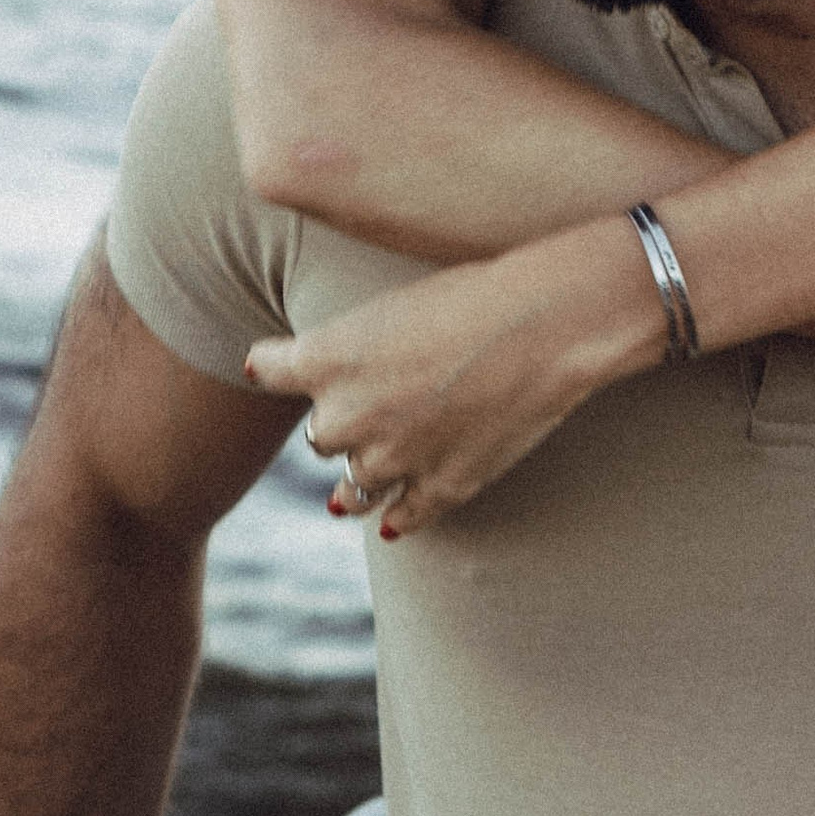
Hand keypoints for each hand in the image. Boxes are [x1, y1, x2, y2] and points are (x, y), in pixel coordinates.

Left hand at [245, 215, 661, 534]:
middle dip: (343, 421)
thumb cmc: (476, 294)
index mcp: (324, 359)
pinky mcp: (439, 489)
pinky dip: (398, 516)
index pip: (265, 368)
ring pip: (352, 487)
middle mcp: (345, 417)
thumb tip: (316, 375)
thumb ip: (345, 344)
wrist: (548, 326)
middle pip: (318, 435)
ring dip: (364, 476)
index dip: (276, 364)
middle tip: (376, 405)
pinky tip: (394, 521)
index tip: (281, 364)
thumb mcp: (391, 305)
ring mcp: (392, 460)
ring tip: (370, 476)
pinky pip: (400, 518)